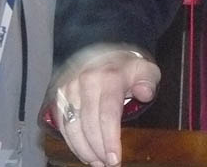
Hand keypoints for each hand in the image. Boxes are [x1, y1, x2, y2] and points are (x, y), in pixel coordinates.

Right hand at [51, 45, 160, 166]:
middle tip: (108, 164)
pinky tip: (84, 152)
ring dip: (84, 150)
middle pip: (89, 125)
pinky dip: (71, 142)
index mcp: (109, 77)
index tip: (114, 160)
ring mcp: (70, 89)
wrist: (101, 51)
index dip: (110, 140)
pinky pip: (62, 125)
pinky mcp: (59, 96)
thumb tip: (145, 93)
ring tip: (96, 162)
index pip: (107, 114)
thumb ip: (148, 81)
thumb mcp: (144, 68)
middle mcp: (86, 82)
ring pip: (72, 128)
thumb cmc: (125, 67)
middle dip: (98, 150)